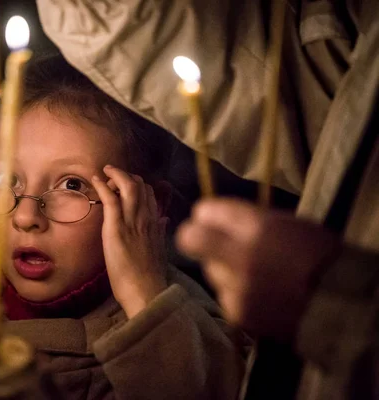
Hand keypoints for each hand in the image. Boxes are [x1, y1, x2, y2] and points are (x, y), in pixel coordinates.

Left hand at [92, 165, 167, 317]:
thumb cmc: (150, 276)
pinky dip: (103, 185)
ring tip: (105, 174)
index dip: (138, 184)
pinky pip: (111, 199)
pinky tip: (96, 179)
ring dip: (115, 175)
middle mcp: (146, 217)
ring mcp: (132, 221)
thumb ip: (160, 231)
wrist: (146, 290)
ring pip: (128, 186)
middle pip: (140, 184)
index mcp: (155, 222)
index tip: (126, 186)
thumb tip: (164, 219)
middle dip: (125, 176)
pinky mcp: (117, 228)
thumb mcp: (159, 249)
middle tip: (112, 177)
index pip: (150, 193)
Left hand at [176, 199, 339, 340]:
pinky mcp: (237, 312)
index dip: (206, 215)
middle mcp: (240, 256)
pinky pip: (223, 294)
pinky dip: (234, 292)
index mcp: (257, 227)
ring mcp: (236, 287)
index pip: (205, 211)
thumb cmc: (317, 255)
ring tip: (249, 272)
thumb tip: (213, 217)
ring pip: (208, 269)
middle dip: (194, 236)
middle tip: (207, 240)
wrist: (339, 304)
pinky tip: (256, 293)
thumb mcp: (287, 223)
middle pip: (190, 239)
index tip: (209, 219)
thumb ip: (248, 219)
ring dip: (221, 267)